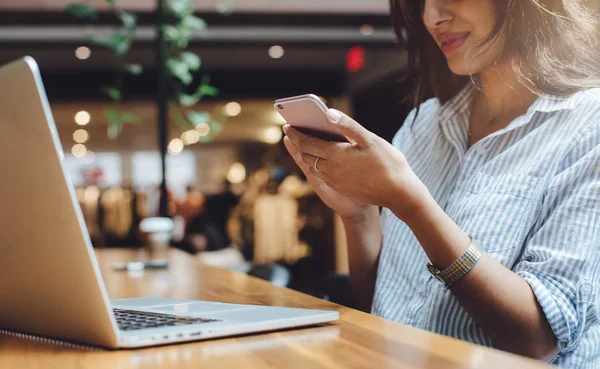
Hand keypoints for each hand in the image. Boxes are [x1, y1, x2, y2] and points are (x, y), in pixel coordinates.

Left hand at [283, 109, 427, 220]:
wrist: (399, 194)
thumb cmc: (389, 164)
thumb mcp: (370, 140)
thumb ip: (348, 126)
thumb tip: (328, 113)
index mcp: (336, 155)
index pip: (307, 143)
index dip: (295, 134)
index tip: (287, 126)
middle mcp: (331, 170)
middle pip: (307, 155)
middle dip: (298, 143)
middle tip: (292, 133)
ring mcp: (336, 181)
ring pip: (313, 167)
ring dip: (306, 155)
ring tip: (304, 145)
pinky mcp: (342, 188)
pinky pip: (323, 175)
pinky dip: (317, 165)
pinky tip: (322, 160)